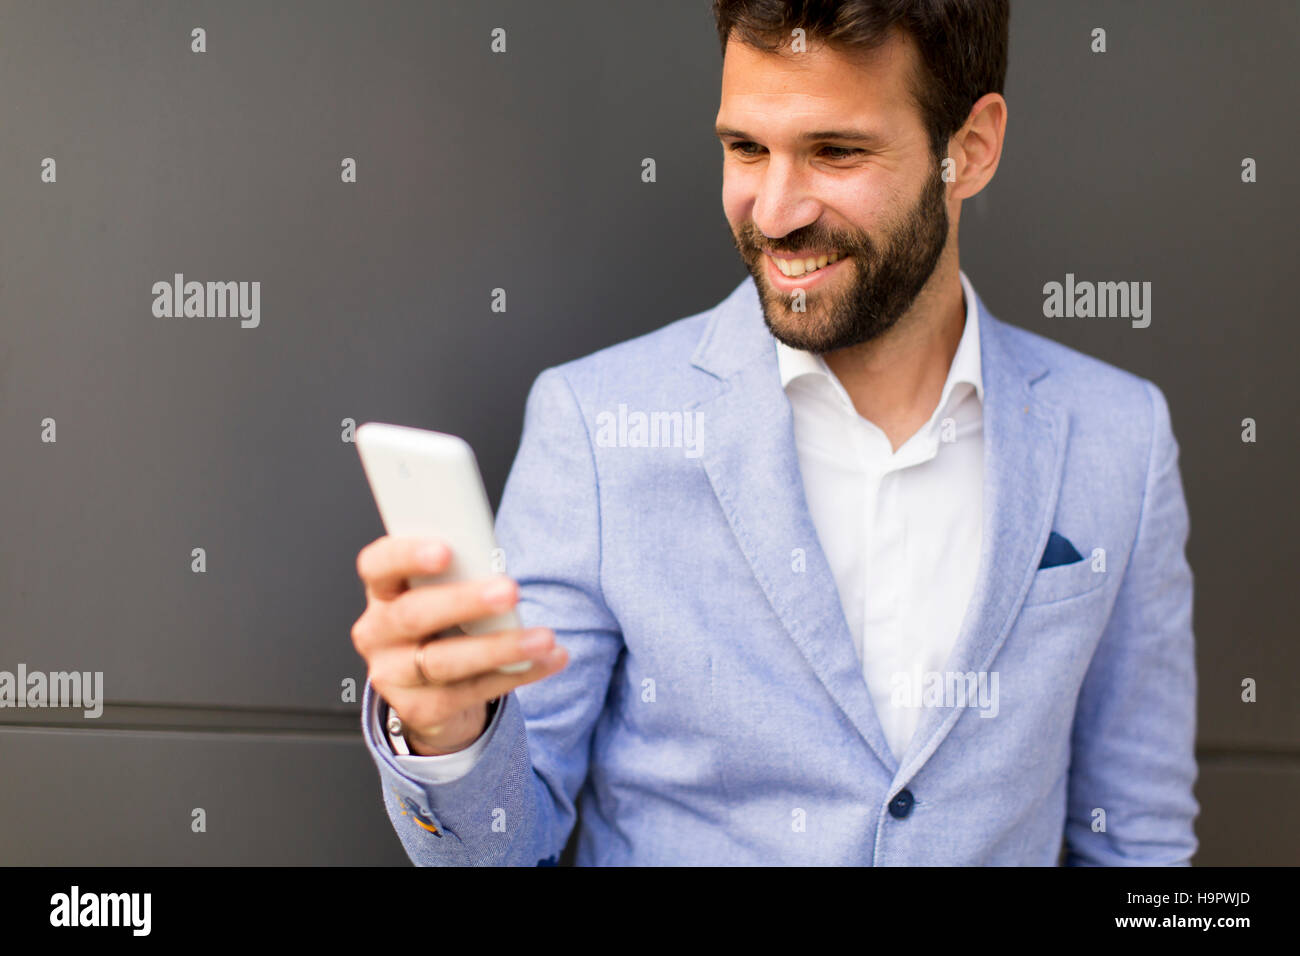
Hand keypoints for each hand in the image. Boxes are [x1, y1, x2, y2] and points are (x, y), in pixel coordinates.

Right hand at [350, 536, 568, 753]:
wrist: (434, 691)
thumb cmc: (445, 626)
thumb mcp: (443, 594)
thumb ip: (460, 577)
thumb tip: (499, 570)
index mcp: (384, 592)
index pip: (378, 565)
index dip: (407, 556)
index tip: (446, 551)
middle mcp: (378, 633)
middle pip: (413, 615)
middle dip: (465, 602)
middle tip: (510, 592)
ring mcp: (393, 675)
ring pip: (444, 661)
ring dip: (500, 646)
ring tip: (543, 638)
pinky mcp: (419, 709)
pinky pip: (471, 692)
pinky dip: (515, 674)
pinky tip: (546, 661)